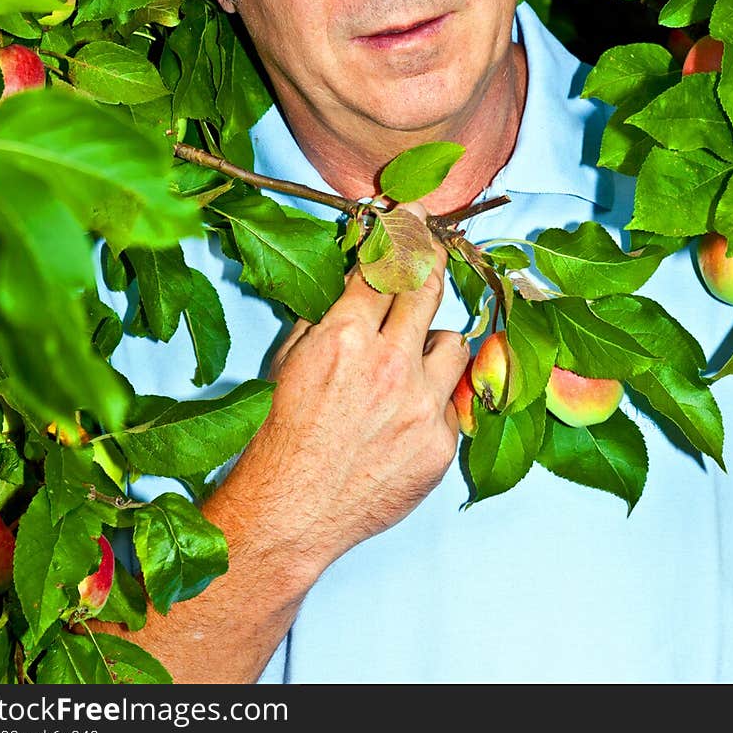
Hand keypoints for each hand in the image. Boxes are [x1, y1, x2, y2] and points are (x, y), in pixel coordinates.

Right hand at [242, 201, 468, 578]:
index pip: (387, 266)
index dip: (400, 238)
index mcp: (346, 336)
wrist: (289, 512)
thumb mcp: (289, 359)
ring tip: (409, 362)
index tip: (411, 220)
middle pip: (429, 289)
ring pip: (453, 343)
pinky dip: (433, 400)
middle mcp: (391, 364)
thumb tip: (357, 277)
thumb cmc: (279, 435)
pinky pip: (452, 400)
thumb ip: (327, 315)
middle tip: (433, 251)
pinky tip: (405, 415)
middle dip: (430, 264)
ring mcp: (422, 406)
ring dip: (433, 344)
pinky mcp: (440, 443)